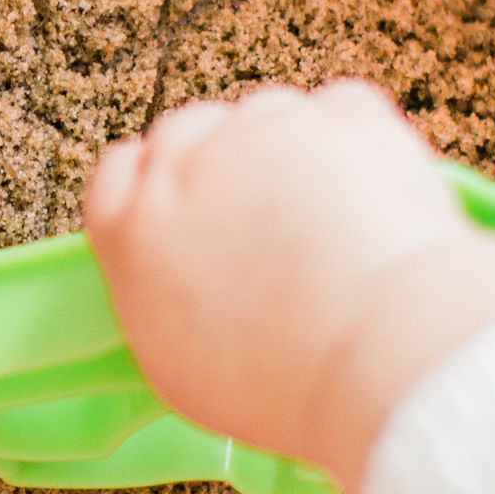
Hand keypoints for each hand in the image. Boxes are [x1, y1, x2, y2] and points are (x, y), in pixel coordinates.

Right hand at [84, 80, 494, 493]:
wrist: (377, 358)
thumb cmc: (285, 382)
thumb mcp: (178, 366)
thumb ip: (161, 296)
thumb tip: (182, 281)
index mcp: (132, 229)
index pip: (117, 174)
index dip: (156, 190)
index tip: (185, 210)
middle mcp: (188, 163)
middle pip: (190, 133)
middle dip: (222, 166)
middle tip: (265, 223)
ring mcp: (266, 131)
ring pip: (268, 117)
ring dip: (291, 153)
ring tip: (329, 225)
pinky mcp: (340, 118)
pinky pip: (342, 111)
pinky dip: (355, 144)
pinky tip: (368, 198)